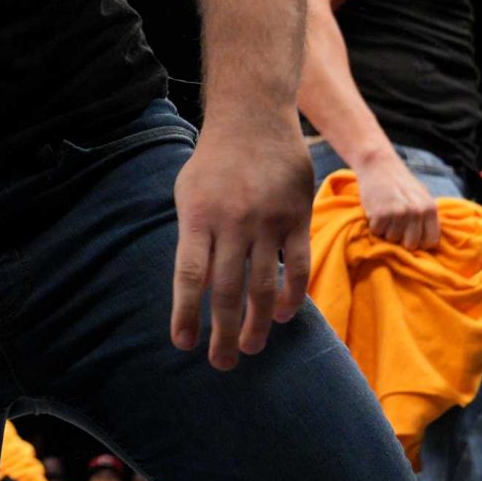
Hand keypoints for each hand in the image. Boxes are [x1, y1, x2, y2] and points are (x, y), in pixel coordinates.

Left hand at [170, 121, 312, 368]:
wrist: (253, 117)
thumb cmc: (213, 163)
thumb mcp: (188, 194)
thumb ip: (193, 240)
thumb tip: (197, 291)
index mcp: (198, 217)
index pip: (188, 276)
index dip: (185, 314)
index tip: (183, 344)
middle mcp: (232, 222)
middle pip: (227, 290)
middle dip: (223, 333)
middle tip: (222, 363)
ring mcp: (268, 220)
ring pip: (264, 284)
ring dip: (256, 323)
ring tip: (249, 348)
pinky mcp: (297, 216)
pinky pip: (298, 265)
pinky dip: (292, 296)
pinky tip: (281, 316)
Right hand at [353, 152, 441, 250]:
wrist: (379, 165)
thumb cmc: (400, 183)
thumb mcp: (421, 197)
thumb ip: (426, 217)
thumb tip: (428, 243)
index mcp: (430, 209)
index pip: (431, 241)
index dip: (420, 242)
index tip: (411, 236)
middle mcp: (417, 212)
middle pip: (410, 244)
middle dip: (401, 239)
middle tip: (395, 225)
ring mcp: (399, 213)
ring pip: (392, 239)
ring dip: (386, 230)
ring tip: (385, 214)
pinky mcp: (380, 214)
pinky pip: (376, 232)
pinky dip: (374, 225)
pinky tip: (376, 211)